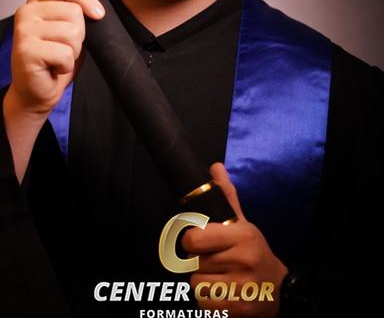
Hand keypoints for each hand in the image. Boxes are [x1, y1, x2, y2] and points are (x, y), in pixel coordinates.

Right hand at [4, 0, 104, 121]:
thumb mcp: (74, 28)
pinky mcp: (25, 50)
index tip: (99, 14)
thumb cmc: (55, 60)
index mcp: (38, 2)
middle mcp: (27, 12)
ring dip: (74, 52)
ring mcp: (24, 30)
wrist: (38, 92)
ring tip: (60, 58)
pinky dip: (67, 65)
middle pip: (74, 12)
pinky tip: (54, 68)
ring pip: (73, 33)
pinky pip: (65, 53)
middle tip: (66, 47)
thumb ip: (82, 4)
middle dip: (81, 35)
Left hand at [182, 163, 287, 316]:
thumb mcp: (244, 224)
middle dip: (200, 262)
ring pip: (195, 284)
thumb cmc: (255, 252)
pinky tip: (223, 293)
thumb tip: (215, 167)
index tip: (201, 242)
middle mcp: (242, 261)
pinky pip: (203, 304)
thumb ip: (226, 196)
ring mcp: (240, 288)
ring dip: (203, 282)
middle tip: (215, 261)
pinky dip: (208, 301)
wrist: (280, 290)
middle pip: (193, 263)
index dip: (191, 241)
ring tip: (220, 277)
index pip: (194, 238)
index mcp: (242, 236)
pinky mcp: (236, 310)